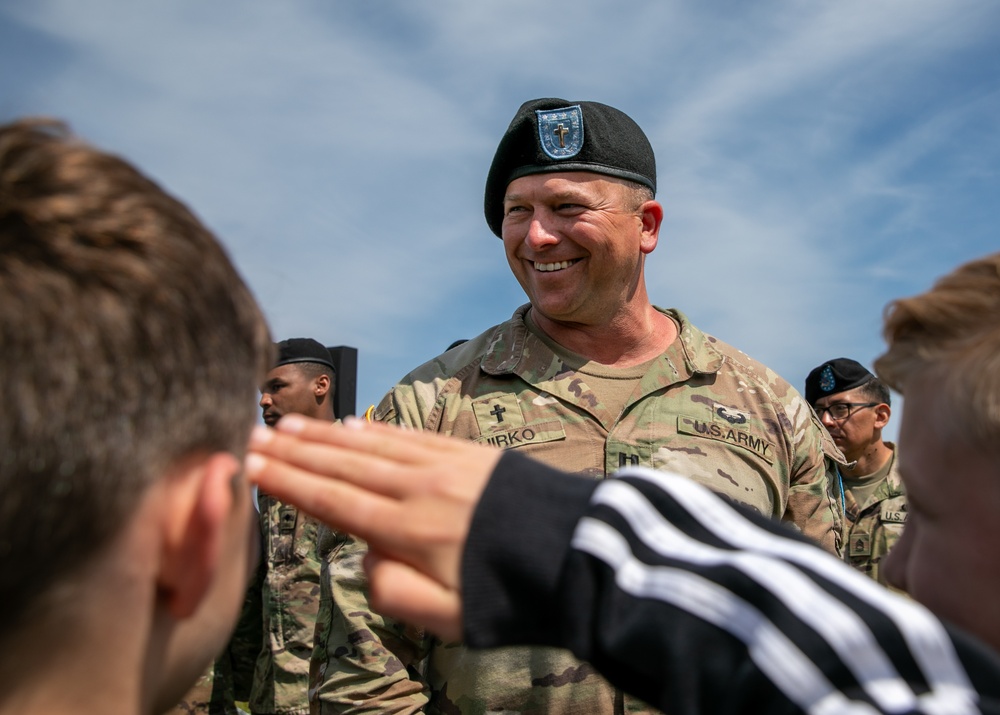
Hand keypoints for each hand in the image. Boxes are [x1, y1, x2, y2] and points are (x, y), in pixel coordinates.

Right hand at [245, 416, 500, 641]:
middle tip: (253, 436)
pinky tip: (354, 425)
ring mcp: (443, 467)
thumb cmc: (511, 594)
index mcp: (406, 532)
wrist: (577, 552)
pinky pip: (411, 437)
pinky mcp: (467, 455)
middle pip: (342, 467)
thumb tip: (366, 558)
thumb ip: (395, 593)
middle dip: (293, 453)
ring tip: (289, 424)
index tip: (249, 467)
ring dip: (326, 435)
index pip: (331, 502)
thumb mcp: (449, 618)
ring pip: (371, 446)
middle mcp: (417, 490)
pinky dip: (376, 430)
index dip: (287, 484)